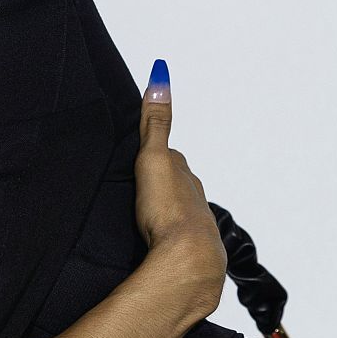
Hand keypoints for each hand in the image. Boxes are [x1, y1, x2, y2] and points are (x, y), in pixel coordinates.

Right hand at [133, 60, 225, 316]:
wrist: (187, 259)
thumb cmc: (169, 210)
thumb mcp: (154, 158)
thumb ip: (156, 123)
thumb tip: (160, 77)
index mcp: (185, 176)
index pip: (171, 159)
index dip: (156, 155)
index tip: (145, 153)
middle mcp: (194, 198)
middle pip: (177, 185)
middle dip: (162, 184)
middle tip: (142, 186)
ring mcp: (193, 226)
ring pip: (178, 212)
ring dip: (164, 212)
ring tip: (145, 217)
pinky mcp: (185, 252)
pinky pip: (173, 238)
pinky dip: (165, 236)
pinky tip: (154, 243)